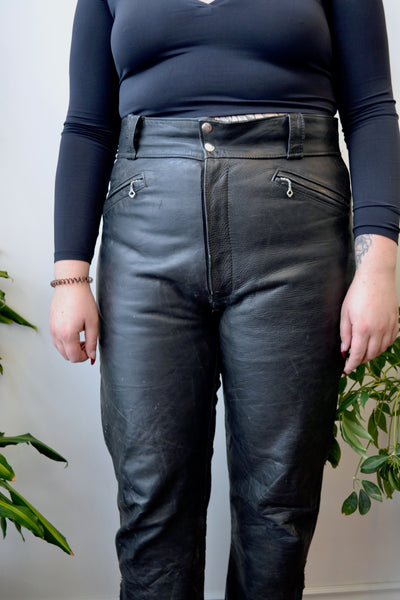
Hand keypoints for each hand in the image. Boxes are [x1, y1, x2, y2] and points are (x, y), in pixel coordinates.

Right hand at [49, 261, 97, 363]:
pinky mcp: (50, 324)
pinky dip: (65, 341)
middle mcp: (56, 334)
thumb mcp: (92, 322)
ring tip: (82, 337)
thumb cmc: (82, 300)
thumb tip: (92, 356)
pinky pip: (56, 340)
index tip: (91, 350)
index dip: (84, 357)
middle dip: (78, 353)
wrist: (70, 284)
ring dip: (71, 348)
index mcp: (67, 335)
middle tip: (88, 343)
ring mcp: (52, 329)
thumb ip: (92, 342)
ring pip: (60, 349)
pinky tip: (74, 332)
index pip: (74, 357)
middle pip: (66, 355)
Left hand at [340, 234, 398, 373]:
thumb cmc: (358, 292)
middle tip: (353, 360)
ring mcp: (389, 326)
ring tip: (363, 353)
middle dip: (361, 360)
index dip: (351, 364)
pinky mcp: (395, 322)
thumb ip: (345, 333)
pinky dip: (383, 345)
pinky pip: (391, 340)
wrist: (376, 277)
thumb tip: (345, 350)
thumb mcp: (345, 312)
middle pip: (371, 354)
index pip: (357, 354)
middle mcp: (378, 330)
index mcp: (363, 328)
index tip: (346, 370)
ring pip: (382, 349)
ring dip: (372, 354)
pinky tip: (376, 344)